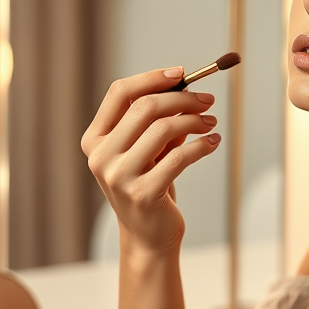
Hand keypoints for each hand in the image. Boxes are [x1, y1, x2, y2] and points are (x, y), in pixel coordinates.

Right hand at [81, 67, 219, 253]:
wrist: (148, 235)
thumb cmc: (149, 184)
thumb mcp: (148, 148)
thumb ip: (158, 119)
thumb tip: (187, 87)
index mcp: (95, 139)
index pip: (119, 93)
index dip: (152, 78)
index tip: (181, 73)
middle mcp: (101, 156)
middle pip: (144, 107)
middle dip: (182, 98)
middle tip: (207, 100)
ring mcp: (119, 176)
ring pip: (163, 129)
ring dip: (194, 121)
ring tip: (211, 122)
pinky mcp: (143, 194)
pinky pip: (179, 158)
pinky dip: (201, 146)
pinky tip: (213, 142)